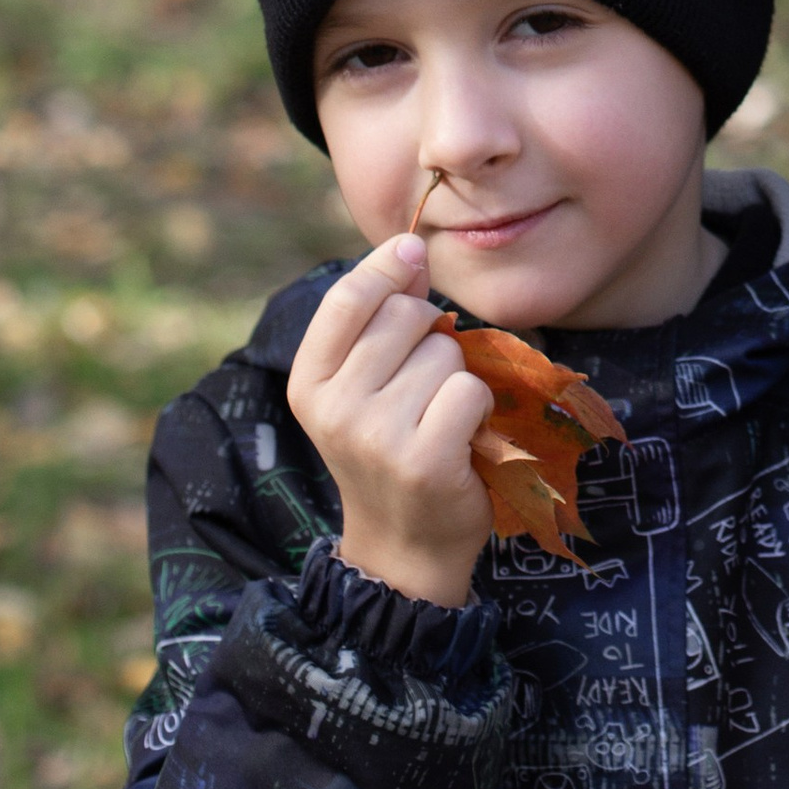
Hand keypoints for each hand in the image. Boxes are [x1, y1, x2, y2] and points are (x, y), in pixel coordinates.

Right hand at [287, 231, 496, 608]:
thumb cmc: (390, 448)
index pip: (348, 297)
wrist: (404, 544)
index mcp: (309, 382)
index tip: (412, 252)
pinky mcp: (423, 460)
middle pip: (405, 317)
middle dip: (431, 336)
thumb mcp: (366, 385)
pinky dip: (479, 408)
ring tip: (439, 419)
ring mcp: (376, 436)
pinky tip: (462, 438)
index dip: (387, 265)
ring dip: (457, 378)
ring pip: (445, 354)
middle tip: (424, 385)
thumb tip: (409, 245)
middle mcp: (333, 408)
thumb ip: (383, 317)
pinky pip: (470, 391)